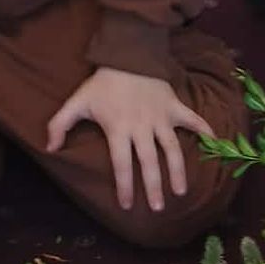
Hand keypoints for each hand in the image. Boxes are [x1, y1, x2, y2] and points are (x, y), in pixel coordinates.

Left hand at [46, 67, 211, 215]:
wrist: (128, 54)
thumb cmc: (102, 82)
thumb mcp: (77, 101)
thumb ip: (59, 124)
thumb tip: (49, 148)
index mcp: (119, 129)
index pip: (122, 164)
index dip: (124, 186)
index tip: (125, 205)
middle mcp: (142, 128)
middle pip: (149, 163)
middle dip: (153, 187)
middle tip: (157, 208)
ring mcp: (160, 118)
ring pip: (172, 149)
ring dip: (177, 171)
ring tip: (180, 191)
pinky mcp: (173, 107)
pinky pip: (192, 119)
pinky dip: (204, 129)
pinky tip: (215, 142)